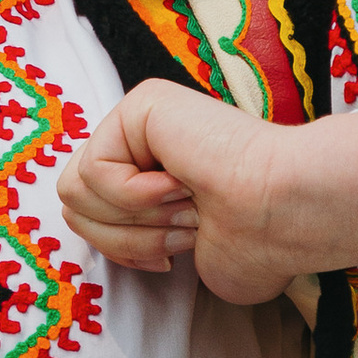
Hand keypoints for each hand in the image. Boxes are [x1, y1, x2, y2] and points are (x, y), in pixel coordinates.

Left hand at [57, 85, 357, 302]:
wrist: (284, 216)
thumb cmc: (252, 243)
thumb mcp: (170, 251)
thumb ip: (122, 235)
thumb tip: (77, 219)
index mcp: (150, 178)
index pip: (87, 220)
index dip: (129, 251)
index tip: (184, 245)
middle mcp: (142, 146)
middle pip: (73, 209)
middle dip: (127, 238)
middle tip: (187, 223)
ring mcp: (140, 122)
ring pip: (75, 193)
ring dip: (135, 219)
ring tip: (186, 203)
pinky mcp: (142, 105)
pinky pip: (94, 171)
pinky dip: (136, 195)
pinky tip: (181, 182)